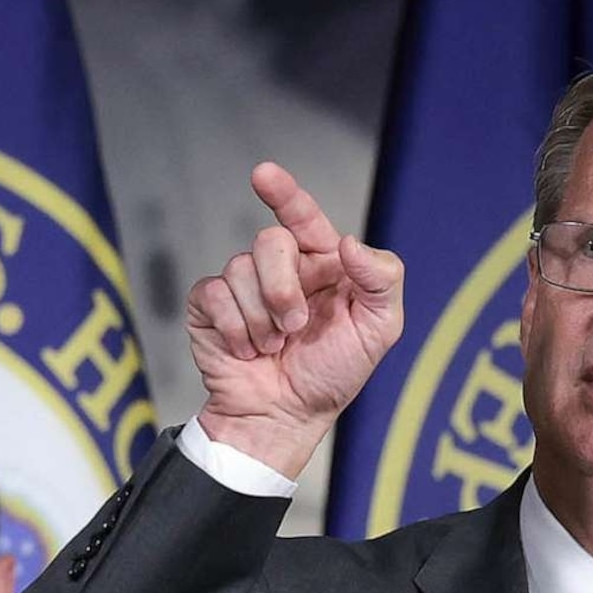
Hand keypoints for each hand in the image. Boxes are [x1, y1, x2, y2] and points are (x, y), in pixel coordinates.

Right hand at [184, 161, 404, 481]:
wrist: (284, 418)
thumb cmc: (332, 375)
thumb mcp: (379, 329)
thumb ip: (381, 278)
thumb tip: (350, 243)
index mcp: (322, 264)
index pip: (303, 217)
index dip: (284, 193)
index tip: (263, 175)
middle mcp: (281, 269)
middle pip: (269, 242)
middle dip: (281, 289)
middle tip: (294, 328)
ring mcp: (242, 286)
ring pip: (239, 268)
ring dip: (261, 318)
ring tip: (272, 346)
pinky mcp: (210, 307)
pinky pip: (213, 293)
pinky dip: (234, 328)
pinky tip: (246, 349)